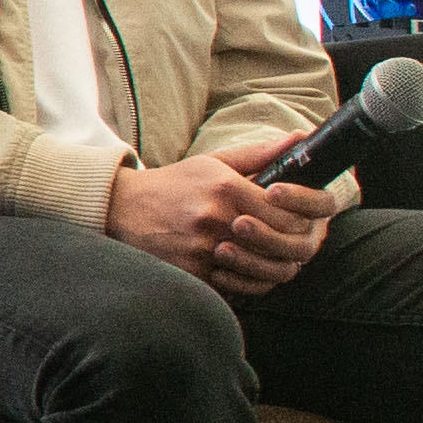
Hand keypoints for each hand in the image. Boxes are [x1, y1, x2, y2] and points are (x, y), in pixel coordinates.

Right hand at [107, 141, 340, 292]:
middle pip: (276, 242)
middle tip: (294, 244)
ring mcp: (201, 248)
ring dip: (273, 267)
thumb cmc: (175, 183)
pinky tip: (249, 271)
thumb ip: (259, 154)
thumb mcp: (214, 162)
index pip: (285, 212)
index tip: (300, 222)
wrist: (123, 208)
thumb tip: (300, 138)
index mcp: (225, 188)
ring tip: (277, 260)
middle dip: (290, 244)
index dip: (300, 220)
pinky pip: (235, 285)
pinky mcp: (191, 272)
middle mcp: (214, 219)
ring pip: (259, 268)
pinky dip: (248, 282)